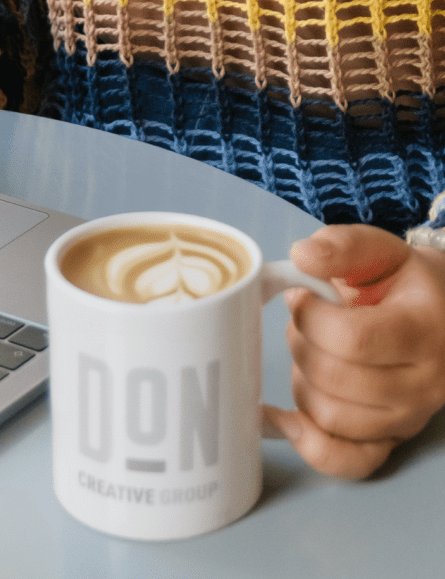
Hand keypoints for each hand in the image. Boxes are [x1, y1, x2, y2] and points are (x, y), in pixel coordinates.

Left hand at [263, 224, 444, 478]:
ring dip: (302, 380)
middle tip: (304, 320)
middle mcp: (424, 383)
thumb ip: (343, 247)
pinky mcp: (391, 440)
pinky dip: (307, 443)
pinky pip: (346, 461)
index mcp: (423, 330)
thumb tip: (302, 256)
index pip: (353, 340)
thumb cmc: (405, 284)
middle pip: (334, 378)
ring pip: (330, 416)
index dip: (310, 318)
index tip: (301, 296)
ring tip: (311, 350)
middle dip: (301, 343)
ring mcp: (408, 418)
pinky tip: (281, 417)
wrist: (443, 315)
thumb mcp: (381, 252)